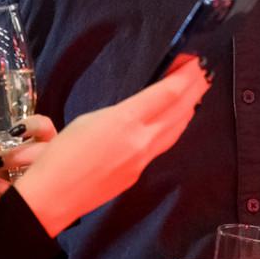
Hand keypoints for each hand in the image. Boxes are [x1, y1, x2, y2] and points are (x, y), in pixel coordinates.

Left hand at [0, 89, 57, 223]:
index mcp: (38, 138)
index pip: (44, 125)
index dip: (32, 126)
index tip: (14, 131)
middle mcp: (45, 155)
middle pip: (46, 148)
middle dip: (23, 153)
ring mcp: (41, 175)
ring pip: (40, 169)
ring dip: (15, 169)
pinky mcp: (34, 194)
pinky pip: (27, 191)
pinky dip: (5, 188)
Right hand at [12, 56, 210, 234]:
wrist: (53, 198)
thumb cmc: (60, 155)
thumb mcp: (87, 120)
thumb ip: (120, 113)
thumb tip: (137, 110)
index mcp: (126, 122)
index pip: (167, 93)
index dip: (186, 75)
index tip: (196, 61)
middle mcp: (141, 141)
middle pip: (179, 110)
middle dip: (195, 89)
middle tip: (206, 72)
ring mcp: (143, 160)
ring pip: (176, 129)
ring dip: (189, 109)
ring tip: (198, 93)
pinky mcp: (138, 174)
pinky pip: (164, 145)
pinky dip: (175, 128)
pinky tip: (175, 122)